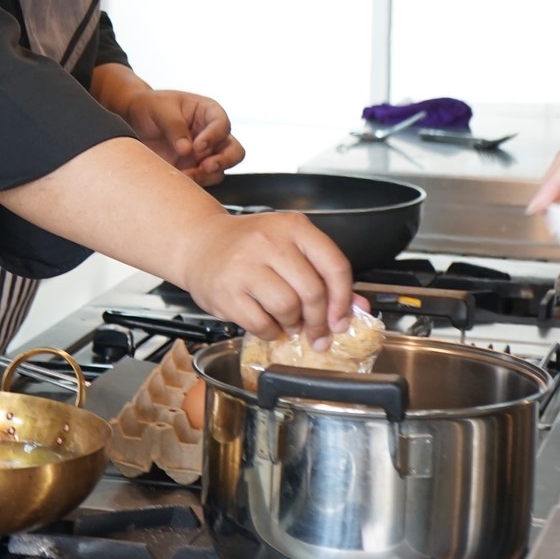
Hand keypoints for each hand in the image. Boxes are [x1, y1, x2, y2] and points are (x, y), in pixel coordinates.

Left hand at [120, 89, 245, 184]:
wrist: (133, 119)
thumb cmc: (150, 106)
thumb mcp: (160, 109)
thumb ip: (175, 126)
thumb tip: (186, 150)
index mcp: (208, 112)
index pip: (222, 125)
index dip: (213, 136)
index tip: (197, 146)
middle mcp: (211, 135)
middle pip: (234, 151)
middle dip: (224, 161)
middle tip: (205, 166)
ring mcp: (203, 154)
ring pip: (220, 170)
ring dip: (206, 175)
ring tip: (187, 174)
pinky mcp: (192, 169)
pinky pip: (201, 180)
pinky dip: (194, 183)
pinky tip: (180, 178)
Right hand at [172, 209, 351, 342]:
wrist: (199, 243)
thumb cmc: (249, 246)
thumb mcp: (290, 247)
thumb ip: (325, 274)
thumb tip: (359, 308)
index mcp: (292, 227)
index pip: (334, 265)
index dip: (344, 299)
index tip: (342, 318)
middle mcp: (268, 242)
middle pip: (312, 292)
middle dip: (319, 320)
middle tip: (317, 330)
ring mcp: (244, 266)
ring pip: (288, 308)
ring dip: (293, 324)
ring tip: (287, 320)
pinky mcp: (226, 291)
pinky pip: (262, 324)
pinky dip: (271, 331)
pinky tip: (268, 322)